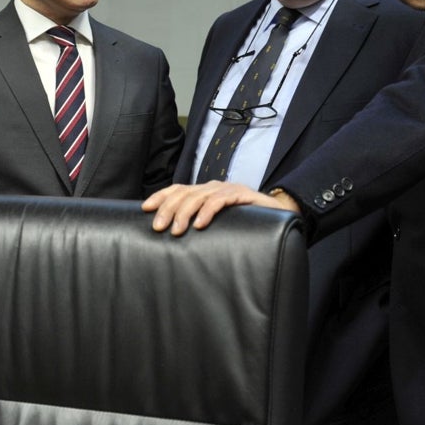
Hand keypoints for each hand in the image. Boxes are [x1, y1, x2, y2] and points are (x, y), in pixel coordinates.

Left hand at [141, 181, 298, 235]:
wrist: (279, 217)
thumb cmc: (244, 224)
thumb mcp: (217, 224)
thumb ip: (199, 224)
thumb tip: (173, 237)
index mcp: (205, 192)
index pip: (178, 189)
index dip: (160, 196)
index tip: (144, 208)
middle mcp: (214, 187)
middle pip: (184, 193)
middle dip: (168, 209)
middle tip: (158, 227)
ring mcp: (228, 189)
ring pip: (200, 196)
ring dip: (185, 213)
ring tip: (177, 230)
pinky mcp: (243, 195)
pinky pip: (221, 200)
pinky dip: (209, 211)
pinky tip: (201, 224)